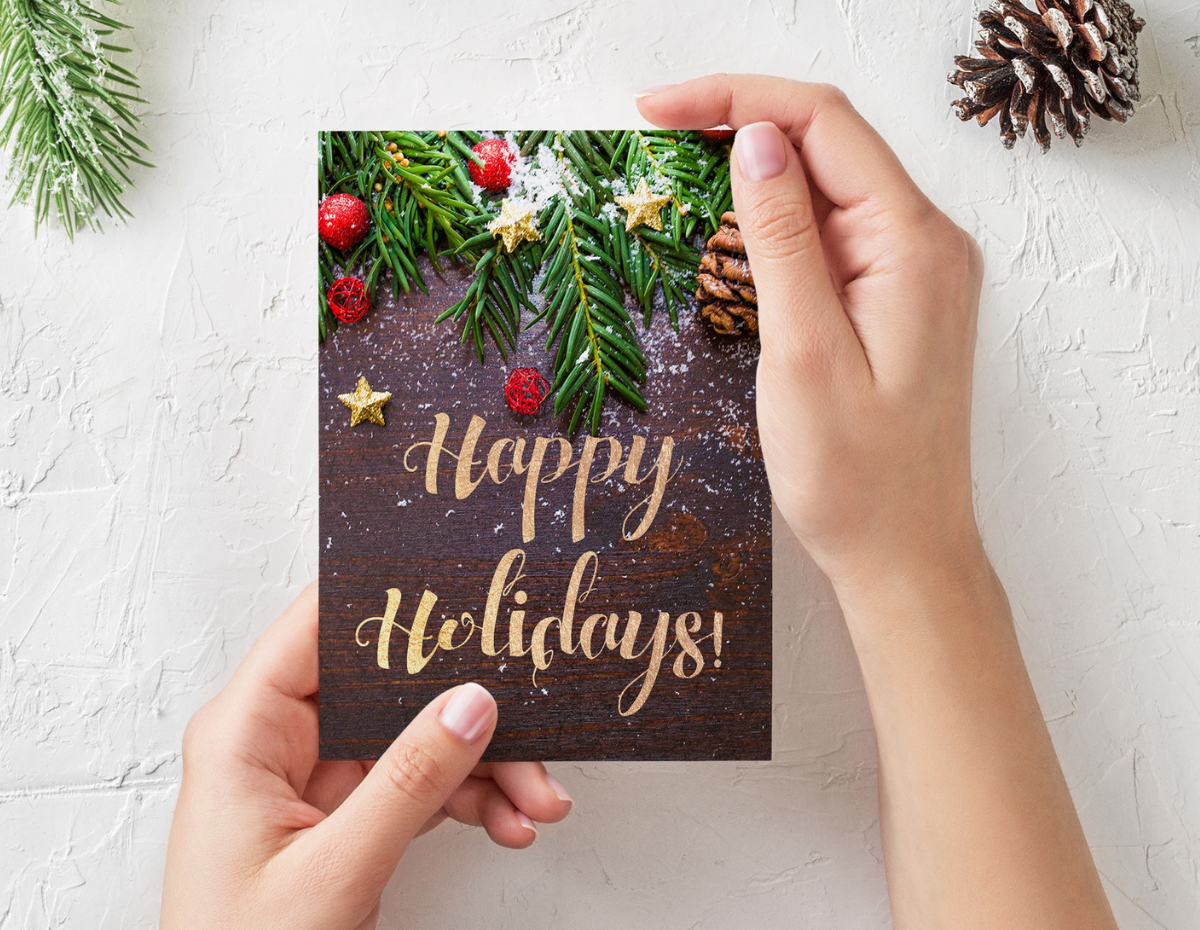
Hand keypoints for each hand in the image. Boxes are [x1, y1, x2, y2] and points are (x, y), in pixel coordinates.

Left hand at [160, 583, 572, 929]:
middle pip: (386, 684)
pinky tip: (508, 819)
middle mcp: (278, 744)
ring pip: (415, 737)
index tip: (460, 593)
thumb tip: (469, 703)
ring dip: (484, 765)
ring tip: (535, 797)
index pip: (318, 625)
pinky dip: (469, 801)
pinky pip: (419, 786)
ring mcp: (315, 781)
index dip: (387, 596)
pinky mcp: (343, 819)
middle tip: (527, 715)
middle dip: (464, 706)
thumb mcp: (332, 870)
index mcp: (245, 732)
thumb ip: (407, 782)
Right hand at [641, 76, 1116, 929]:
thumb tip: (757, 143)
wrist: (905, 554)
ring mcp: (915, 269)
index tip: (660, 108)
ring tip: (681, 171)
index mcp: (913, 245)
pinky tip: (732, 228)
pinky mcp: (896, 297)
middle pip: (829, 140)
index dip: (738, 98)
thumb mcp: (804, 354)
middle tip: (658, 130)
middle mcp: (926, 243)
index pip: (823, 123)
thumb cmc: (858, 479)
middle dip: (742, 121)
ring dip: (756, 168)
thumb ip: (782, 240)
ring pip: (828, 183)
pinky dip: (778, 216)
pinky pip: (835, 229)